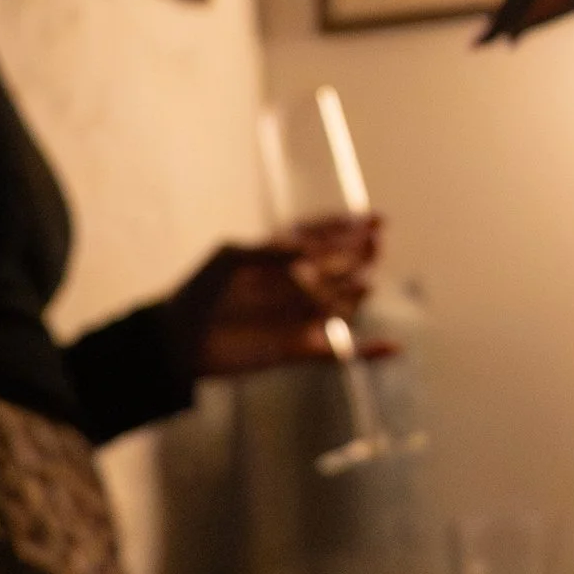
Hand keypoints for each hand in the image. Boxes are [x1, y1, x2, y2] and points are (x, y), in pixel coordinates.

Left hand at [174, 221, 380, 379]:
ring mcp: (300, 318)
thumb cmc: (199, 291)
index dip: (351, 227)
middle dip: (360, 255)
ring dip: (355, 294)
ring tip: (361, 284)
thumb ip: (268, 251)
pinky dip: (366, 354)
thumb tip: (306, 249)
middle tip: (375, 244)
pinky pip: (338, 354)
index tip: (376, 219)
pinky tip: (394, 348)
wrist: (178, 339)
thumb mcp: (228, 258)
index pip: (325, 238)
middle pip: (341, 267)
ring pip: (342, 305)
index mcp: (282, 259)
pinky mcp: (298, 350)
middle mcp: (297, 286)